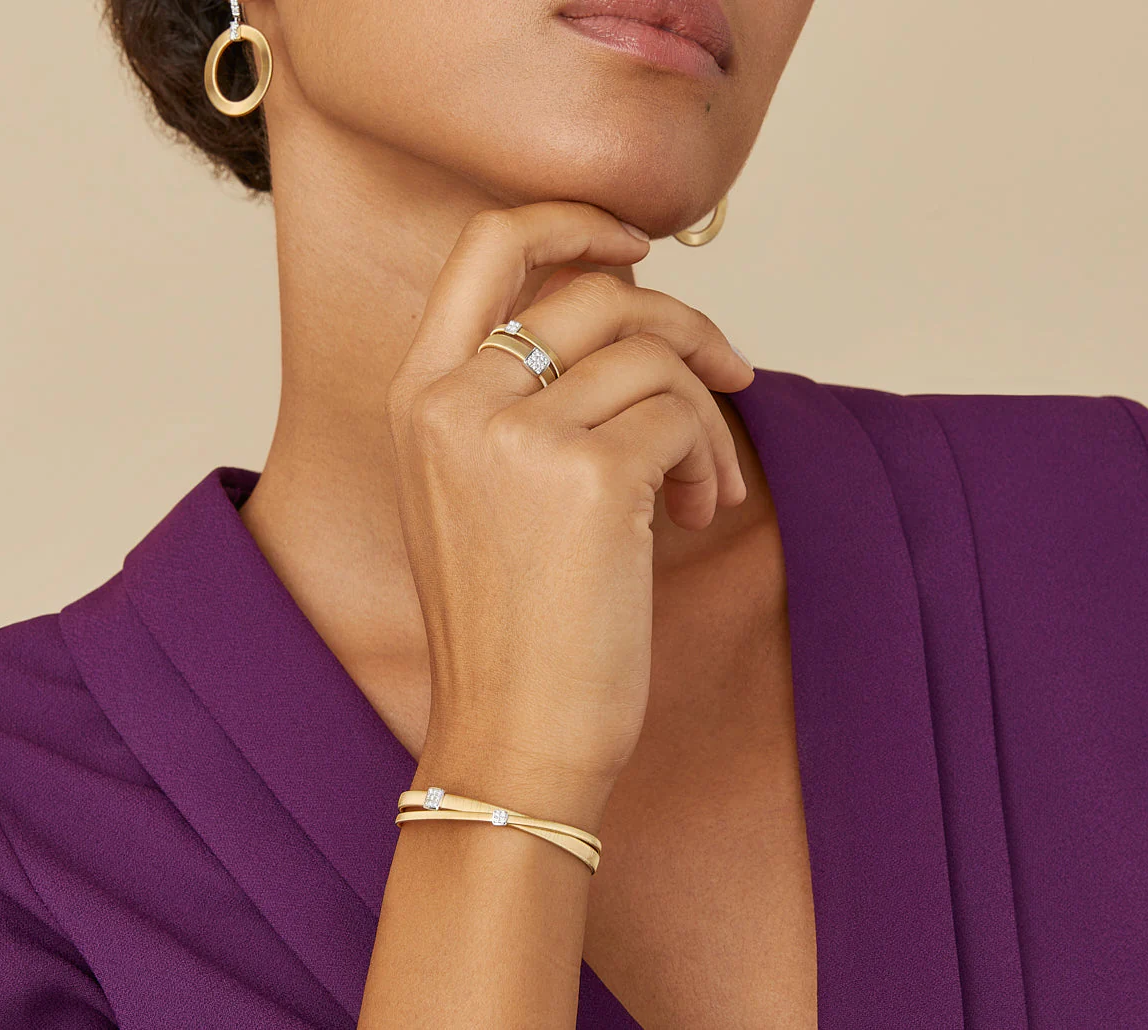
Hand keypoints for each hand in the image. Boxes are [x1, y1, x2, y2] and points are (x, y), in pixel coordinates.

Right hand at [385, 201, 754, 796]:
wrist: (509, 738)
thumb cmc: (509, 624)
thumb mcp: (481, 491)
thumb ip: (524, 395)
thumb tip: (627, 310)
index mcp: (419, 396)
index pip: (487, 244)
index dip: (572, 221)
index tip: (635, 247)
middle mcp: (455, 399)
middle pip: (600, 292)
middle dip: (684, 324)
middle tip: (729, 373)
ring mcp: (514, 434)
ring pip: (652, 356)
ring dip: (704, 413)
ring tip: (702, 484)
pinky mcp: (587, 478)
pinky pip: (681, 418)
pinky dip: (710, 458)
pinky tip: (696, 513)